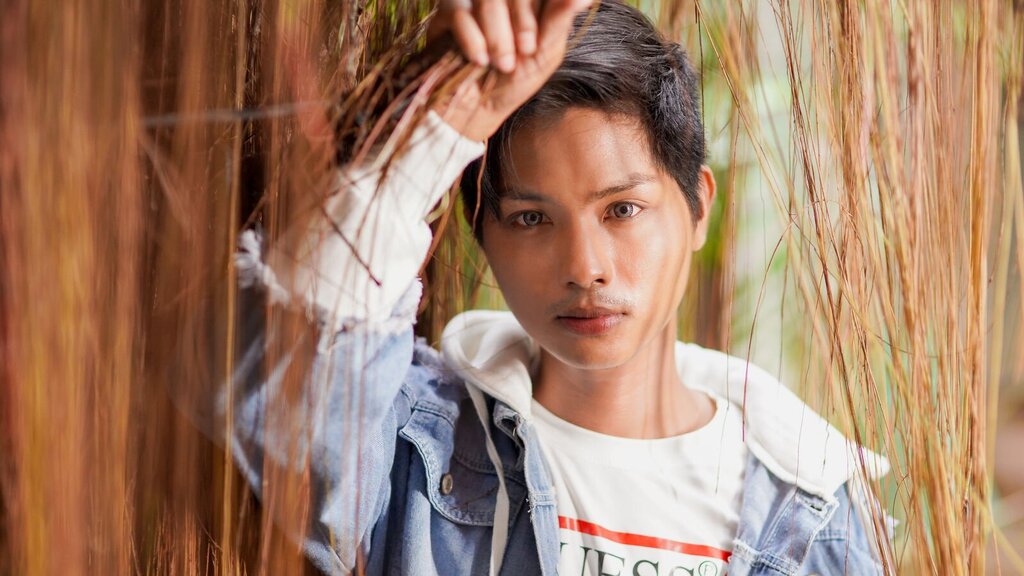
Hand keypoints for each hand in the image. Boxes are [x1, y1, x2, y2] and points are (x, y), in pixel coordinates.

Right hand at [430, 0, 593, 140]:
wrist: (476, 111)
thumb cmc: (514, 82)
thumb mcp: (545, 53)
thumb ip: (560, 18)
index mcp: (529, 1)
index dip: (534, 12)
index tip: (536, 42)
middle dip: (522, 21)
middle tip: (524, 52)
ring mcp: (473, 1)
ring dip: (498, 34)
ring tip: (502, 64)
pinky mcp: (447, 14)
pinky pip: (458, 10)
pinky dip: (472, 37)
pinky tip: (478, 60)